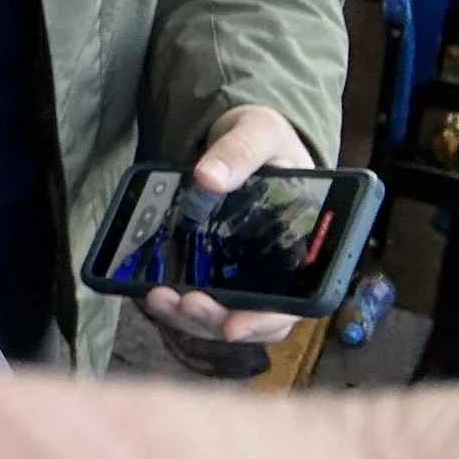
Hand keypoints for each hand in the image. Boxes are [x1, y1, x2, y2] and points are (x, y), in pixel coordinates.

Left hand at [139, 102, 315, 345]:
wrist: (242, 136)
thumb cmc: (266, 139)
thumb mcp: (260, 132)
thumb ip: (240, 151)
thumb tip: (208, 176)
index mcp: (305, 248)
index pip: (295, 304)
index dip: (264, 321)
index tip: (233, 325)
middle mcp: (278, 270)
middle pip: (252, 318)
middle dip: (215, 320)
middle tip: (184, 301)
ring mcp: (244, 272)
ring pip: (222, 315)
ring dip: (190, 317)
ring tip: (159, 298)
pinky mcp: (214, 267)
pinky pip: (200, 297)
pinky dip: (177, 302)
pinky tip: (152, 290)